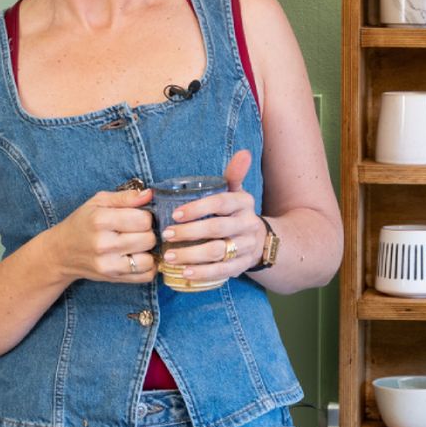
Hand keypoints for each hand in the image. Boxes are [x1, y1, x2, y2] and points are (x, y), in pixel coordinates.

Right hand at [49, 186, 157, 285]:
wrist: (61, 253)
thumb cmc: (82, 223)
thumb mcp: (98, 202)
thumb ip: (125, 197)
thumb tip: (149, 194)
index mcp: (101, 221)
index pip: (143, 219)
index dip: (146, 216)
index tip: (138, 216)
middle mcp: (104, 245)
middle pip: (149, 239)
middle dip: (148, 233)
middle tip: (137, 231)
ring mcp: (108, 265)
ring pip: (149, 260)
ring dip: (148, 252)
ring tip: (138, 245)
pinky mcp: (113, 279)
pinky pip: (145, 276)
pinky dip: (148, 267)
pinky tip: (138, 258)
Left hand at [159, 150, 265, 285]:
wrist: (259, 241)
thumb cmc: (236, 213)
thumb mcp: (236, 193)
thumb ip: (233, 175)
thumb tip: (243, 152)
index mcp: (243, 202)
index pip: (221, 203)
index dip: (198, 209)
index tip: (175, 214)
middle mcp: (248, 224)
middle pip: (217, 229)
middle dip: (189, 232)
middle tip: (166, 234)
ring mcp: (246, 246)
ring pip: (218, 252)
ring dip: (192, 255)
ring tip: (169, 256)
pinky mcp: (241, 265)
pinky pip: (222, 271)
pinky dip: (202, 273)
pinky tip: (184, 273)